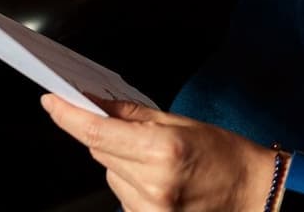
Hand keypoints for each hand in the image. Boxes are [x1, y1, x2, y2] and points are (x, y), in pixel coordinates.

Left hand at [41, 94, 274, 211]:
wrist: (252, 193)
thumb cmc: (226, 156)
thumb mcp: (183, 124)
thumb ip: (135, 116)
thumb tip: (97, 101)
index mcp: (163, 150)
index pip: (97, 131)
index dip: (68, 115)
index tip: (51, 101)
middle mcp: (152, 183)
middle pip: (99, 150)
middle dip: (104, 134)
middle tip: (129, 128)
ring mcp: (149, 208)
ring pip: (109, 174)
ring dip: (119, 161)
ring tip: (157, 159)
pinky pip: (121, 195)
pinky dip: (130, 182)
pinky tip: (158, 178)